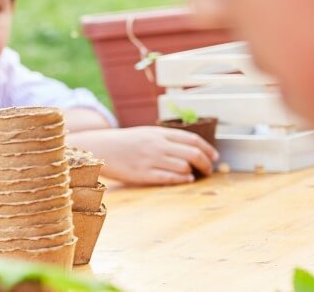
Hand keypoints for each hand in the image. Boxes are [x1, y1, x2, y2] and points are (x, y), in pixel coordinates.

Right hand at [77, 126, 218, 185]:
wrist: (99, 148)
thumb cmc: (124, 142)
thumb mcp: (146, 133)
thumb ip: (166, 138)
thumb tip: (191, 148)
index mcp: (159, 133)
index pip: (192, 140)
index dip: (208, 149)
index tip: (214, 156)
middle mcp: (157, 145)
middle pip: (193, 154)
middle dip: (206, 163)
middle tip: (209, 169)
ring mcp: (150, 160)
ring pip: (184, 167)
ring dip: (193, 172)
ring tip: (194, 175)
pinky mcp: (143, 174)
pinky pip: (170, 178)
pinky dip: (182, 180)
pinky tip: (185, 179)